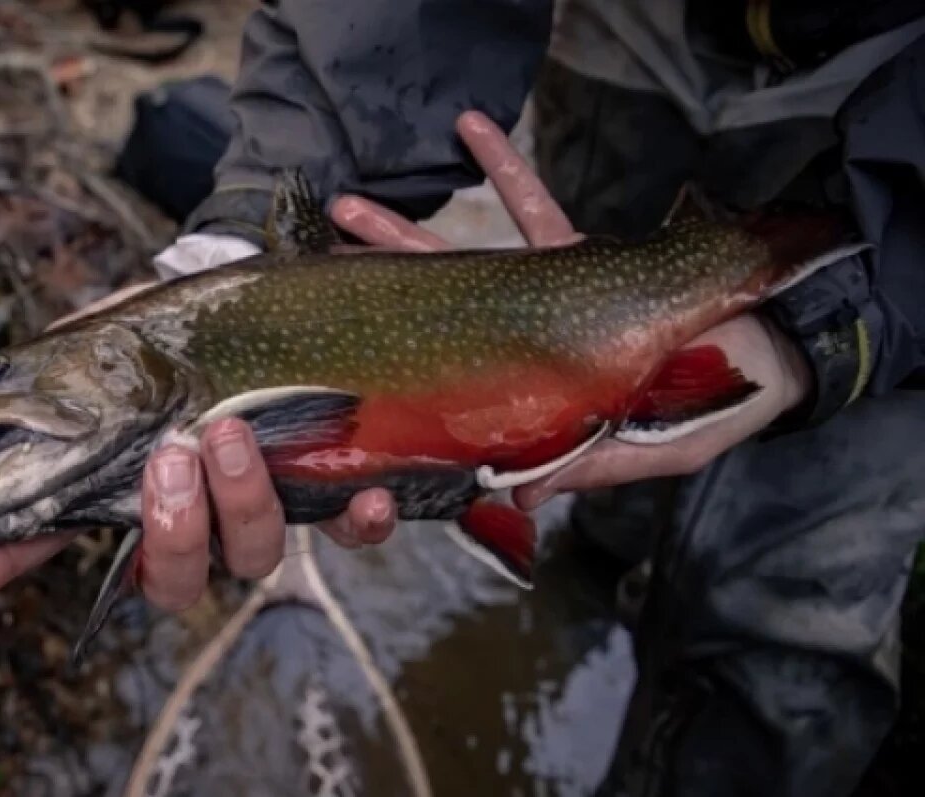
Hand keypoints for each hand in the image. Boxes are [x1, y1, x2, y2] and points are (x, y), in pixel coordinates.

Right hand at [0, 274, 396, 613]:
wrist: (274, 296)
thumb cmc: (187, 323)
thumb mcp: (127, 329)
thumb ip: (84, 359)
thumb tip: (23, 381)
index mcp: (129, 486)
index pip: (51, 540)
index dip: (0, 566)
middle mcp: (196, 517)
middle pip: (172, 579)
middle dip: (170, 530)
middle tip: (169, 457)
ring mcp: (262, 512)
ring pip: (252, 558)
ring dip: (241, 507)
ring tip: (232, 436)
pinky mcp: (331, 492)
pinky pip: (347, 535)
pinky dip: (358, 523)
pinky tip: (365, 495)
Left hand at [327, 111, 810, 515]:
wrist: (766, 356)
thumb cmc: (706, 413)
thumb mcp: (648, 453)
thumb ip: (584, 464)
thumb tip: (517, 496)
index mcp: (529, 400)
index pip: (450, 398)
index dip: (398, 392)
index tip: (342, 379)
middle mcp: (519, 351)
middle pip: (428, 325)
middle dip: (372, 307)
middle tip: (313, 282)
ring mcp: (540, 302)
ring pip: (459, 266)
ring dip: (406, 236)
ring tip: (348, 207)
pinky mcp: (575, 257)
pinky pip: (532, 207)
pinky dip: (503, 171)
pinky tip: (471, 128)